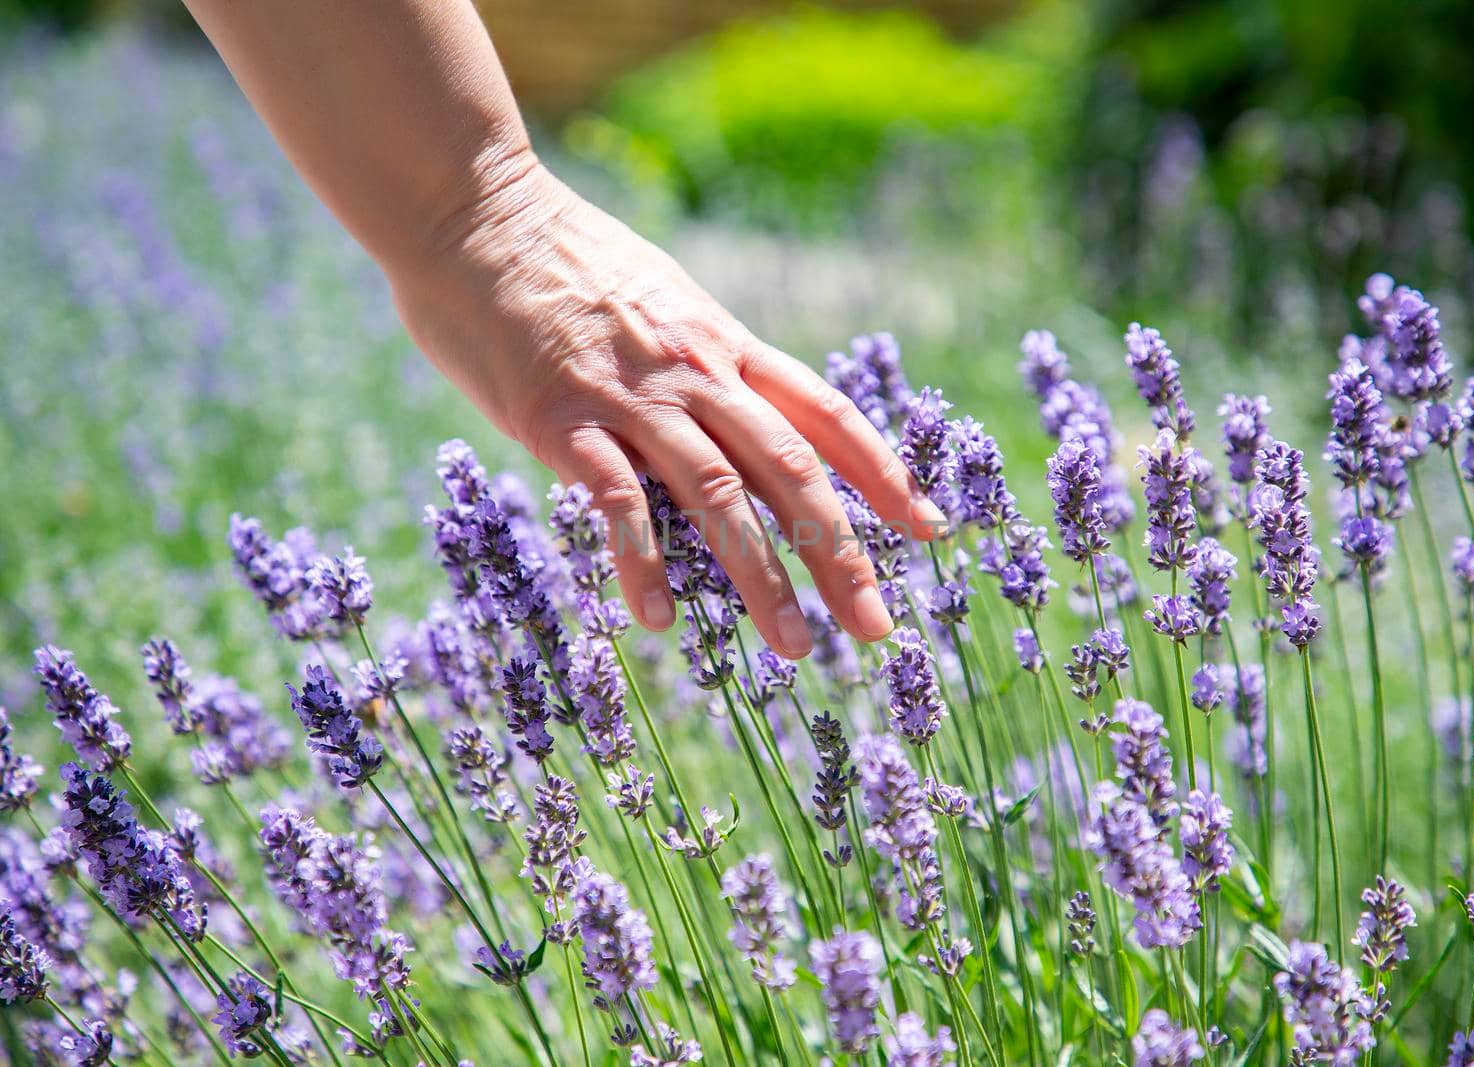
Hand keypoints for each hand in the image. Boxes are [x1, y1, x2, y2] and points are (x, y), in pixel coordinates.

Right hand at [388, 151, 945, 658]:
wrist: (471, 210)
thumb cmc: (561, 261)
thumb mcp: (661, 301)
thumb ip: (702, 364)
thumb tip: (736, 421)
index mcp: (725, 343)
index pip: (826, 415)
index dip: (884, 474)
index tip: (928, 527)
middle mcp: (696, 371)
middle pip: (792, 469)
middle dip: (842, 552)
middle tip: (875, 628)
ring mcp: (632, 396)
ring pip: (721, 496)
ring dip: (764, 577)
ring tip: (795, 648)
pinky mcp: (561, 417)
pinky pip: (618, 502)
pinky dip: (644, 563)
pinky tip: (659, 618)